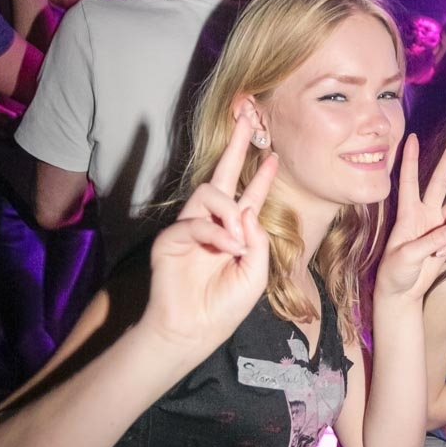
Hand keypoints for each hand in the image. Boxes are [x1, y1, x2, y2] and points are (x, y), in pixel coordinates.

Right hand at [139, 116, 277, 364]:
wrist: (193, 330)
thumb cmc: (224, 306)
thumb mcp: (256, 273)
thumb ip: (258, 240)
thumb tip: (246, 210)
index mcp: (235, 232)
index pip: (249, 195)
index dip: (262, 175)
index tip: (275, 154)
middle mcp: (212, 223)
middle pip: (223, 175)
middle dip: (236, 145)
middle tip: (247, 116)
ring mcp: (190, 227)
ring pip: (209, 194)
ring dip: (229, 211)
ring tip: (238, 241)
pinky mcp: (170, 238)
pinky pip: (195, 222)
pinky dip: (215, 234)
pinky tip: (227, 250)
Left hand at [375, 134, 445, 300]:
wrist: (402, 293)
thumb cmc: (395, 273)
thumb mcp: (406, 257)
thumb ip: (430, 240)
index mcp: (407, 213)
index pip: (408, 180)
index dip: (410, 159)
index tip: (411, 137)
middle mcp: (424, 213)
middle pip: (438, 182)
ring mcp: (438, 225)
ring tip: (439, 249)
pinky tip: (441, 255)